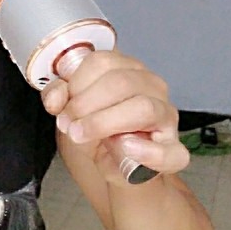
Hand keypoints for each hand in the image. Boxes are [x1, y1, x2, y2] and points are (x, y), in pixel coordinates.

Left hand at [41, 49, 188, 185]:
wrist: (118, 167)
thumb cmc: (99, 133)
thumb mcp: (72, 110)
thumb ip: (58, 97)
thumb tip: (56, 97)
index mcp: (127, 69)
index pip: (102, 62)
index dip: (76, 83)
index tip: (61, 105)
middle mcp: (151, 86)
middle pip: (120, 82)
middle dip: (85, 104)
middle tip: (68, 123)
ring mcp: (166, 116)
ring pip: (143, 107)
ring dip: (104, 122)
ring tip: (82, 134)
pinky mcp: (174, 150)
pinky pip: (168, 150)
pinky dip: (145, 151)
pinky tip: (126, 147)